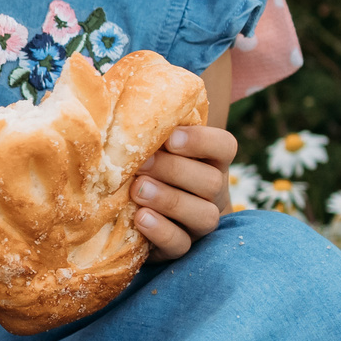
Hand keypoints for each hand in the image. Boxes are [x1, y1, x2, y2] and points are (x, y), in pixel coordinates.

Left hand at [133, 125, 235, 260]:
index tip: (171, 138)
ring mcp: (199, 222)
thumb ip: (146, 129)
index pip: (224, 146)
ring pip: (204, 215)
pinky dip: (161, 231)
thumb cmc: (142, 167)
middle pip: (211, 181)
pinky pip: (181, 244)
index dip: (202, 141)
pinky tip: (139, 218)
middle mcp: (211, 192)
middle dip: (175, 171)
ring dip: (170, 200)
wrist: (133, 214)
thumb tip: (116, 92)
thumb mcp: (150, 146)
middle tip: (141, 164)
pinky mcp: (181, 248)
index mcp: (208, 160)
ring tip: (138, 191)